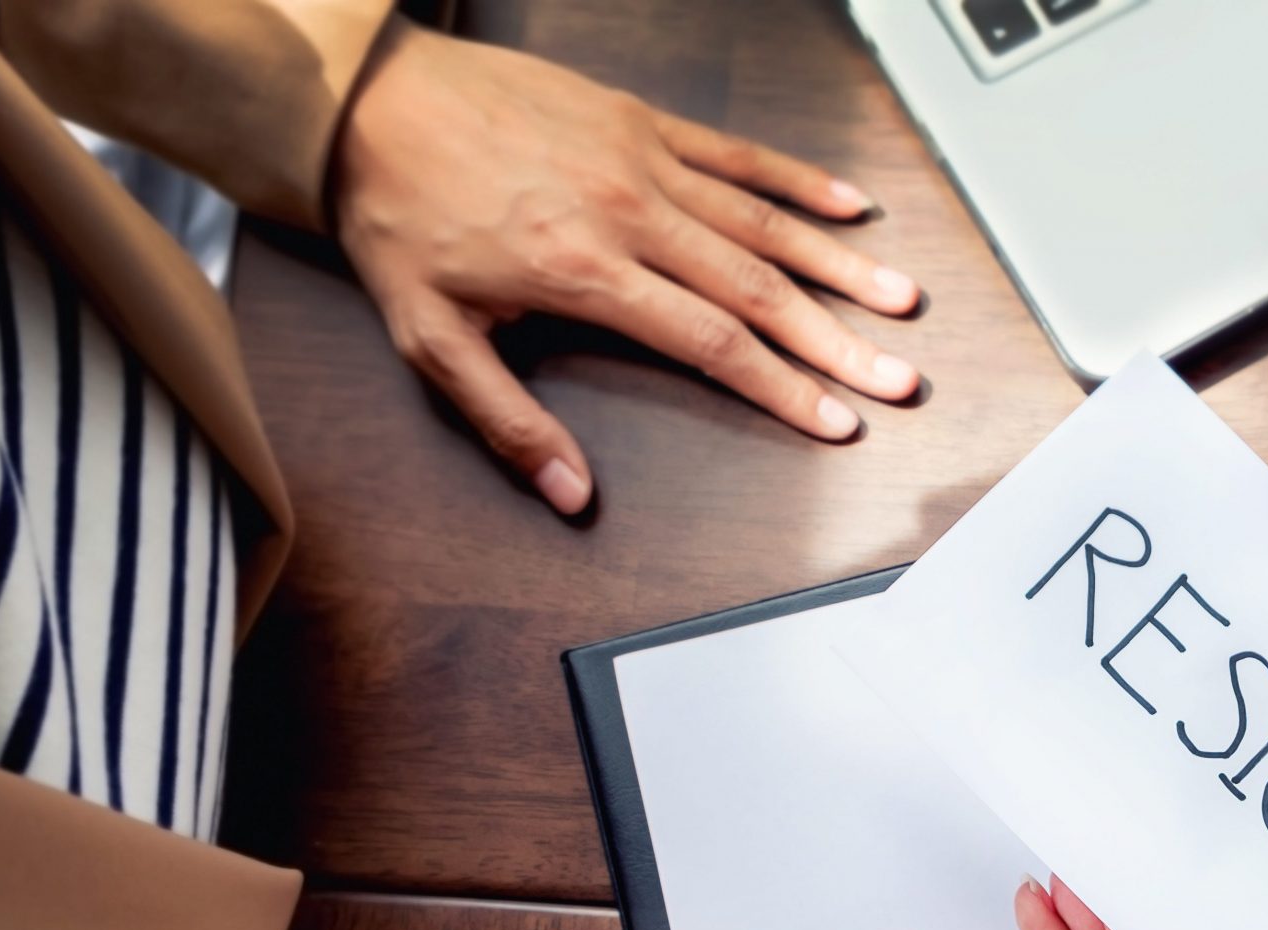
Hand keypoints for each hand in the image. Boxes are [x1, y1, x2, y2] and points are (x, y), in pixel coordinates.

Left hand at [330, 19, 923, 512]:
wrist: (368, 98)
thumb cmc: (398, 213)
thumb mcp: (430, 337)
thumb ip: (506, 419)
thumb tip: (567, 491)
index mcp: (586, 271)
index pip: (712, 342)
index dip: (782, 388)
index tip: (834, 419)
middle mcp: (629, 212)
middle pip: (759, 288)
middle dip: (837, 341)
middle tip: (896, 378)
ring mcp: (641, 160)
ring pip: (763, 222)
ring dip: (840, 264)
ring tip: (900, 300)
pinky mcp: (639, 119)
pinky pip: (736, 154)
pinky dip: (798, 180)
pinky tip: (850, 204)